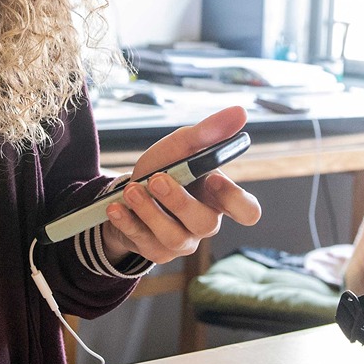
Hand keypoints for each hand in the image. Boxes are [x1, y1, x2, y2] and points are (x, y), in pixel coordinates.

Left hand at [99, 104, 262, 264]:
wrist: (128, 190)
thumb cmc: (165, 167)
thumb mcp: (182, 146)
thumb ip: (209, 131)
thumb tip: (240, 111)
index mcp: (219, 198)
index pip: (247, 210)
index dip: (234, 199)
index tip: (211, 179)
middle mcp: (205, 223)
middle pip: (205, 224)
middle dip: (179, 201)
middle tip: (157, 179)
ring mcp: (182, 242)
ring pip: (174, 237)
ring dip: (149, 212)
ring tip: (131, 190)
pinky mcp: (157, 252)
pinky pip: (145, 244)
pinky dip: (128, 223)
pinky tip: (116, 207)